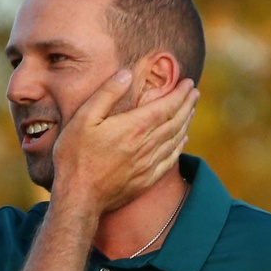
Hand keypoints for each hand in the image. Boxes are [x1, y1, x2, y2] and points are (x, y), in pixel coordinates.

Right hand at [51, 72, 197, 211]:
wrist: (78, 196)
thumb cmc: (75, 156)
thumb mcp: (83, 118)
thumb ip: (106, 94)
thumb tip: (127, 73)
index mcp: (134, 127)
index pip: (166, 106)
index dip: (180, 93)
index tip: (189, 83)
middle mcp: (146, 145)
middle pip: (175, 121)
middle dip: (188, 104)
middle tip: (195, 92)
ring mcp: (148, 164)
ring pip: (175, 139)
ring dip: (186, 122)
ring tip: (191, 111)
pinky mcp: (146, 180)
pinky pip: (170, 160)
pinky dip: (180, 146)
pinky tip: (182, 141)